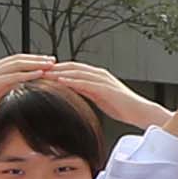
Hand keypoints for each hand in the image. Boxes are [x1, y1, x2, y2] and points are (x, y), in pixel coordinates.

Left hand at [43, 60, 167, 131]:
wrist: (140, 112)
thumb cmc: (123, 107)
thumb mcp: (100, 97)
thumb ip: (87, 91)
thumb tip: (73, 89)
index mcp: (97, 76)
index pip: (73, 68)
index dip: (58, 68)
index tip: (42, 71)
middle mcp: (99, 74)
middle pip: (72, 67)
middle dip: (55, 67)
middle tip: (38, 69)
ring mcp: (103, 80)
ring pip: (77, 72)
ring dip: (60, 72)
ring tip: (44, 74)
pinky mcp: (105, 88)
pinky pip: (86, 82)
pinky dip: (72, 80)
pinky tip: (60, 81)